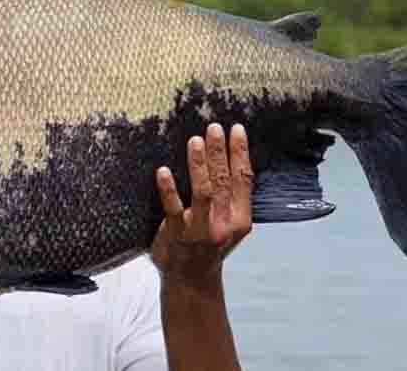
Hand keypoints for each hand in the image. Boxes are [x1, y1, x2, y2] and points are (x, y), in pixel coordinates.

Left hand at [151, 123, 252, 291]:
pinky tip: (163, 171)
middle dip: (219, 152)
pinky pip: (173, 208)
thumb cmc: (208, 245)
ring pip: (204, 192)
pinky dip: (168, 188)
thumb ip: (230, 198)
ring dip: (199, 165)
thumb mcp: (229, 224)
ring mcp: (201, 229)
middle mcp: (224, 224)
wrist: (191, 280)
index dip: (240, 153)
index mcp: (240, 219)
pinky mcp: (177, 234)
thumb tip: (227, 158)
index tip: (237, 130)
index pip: (243, 179)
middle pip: (224, 181)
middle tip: (214, 127)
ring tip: (195, 141)